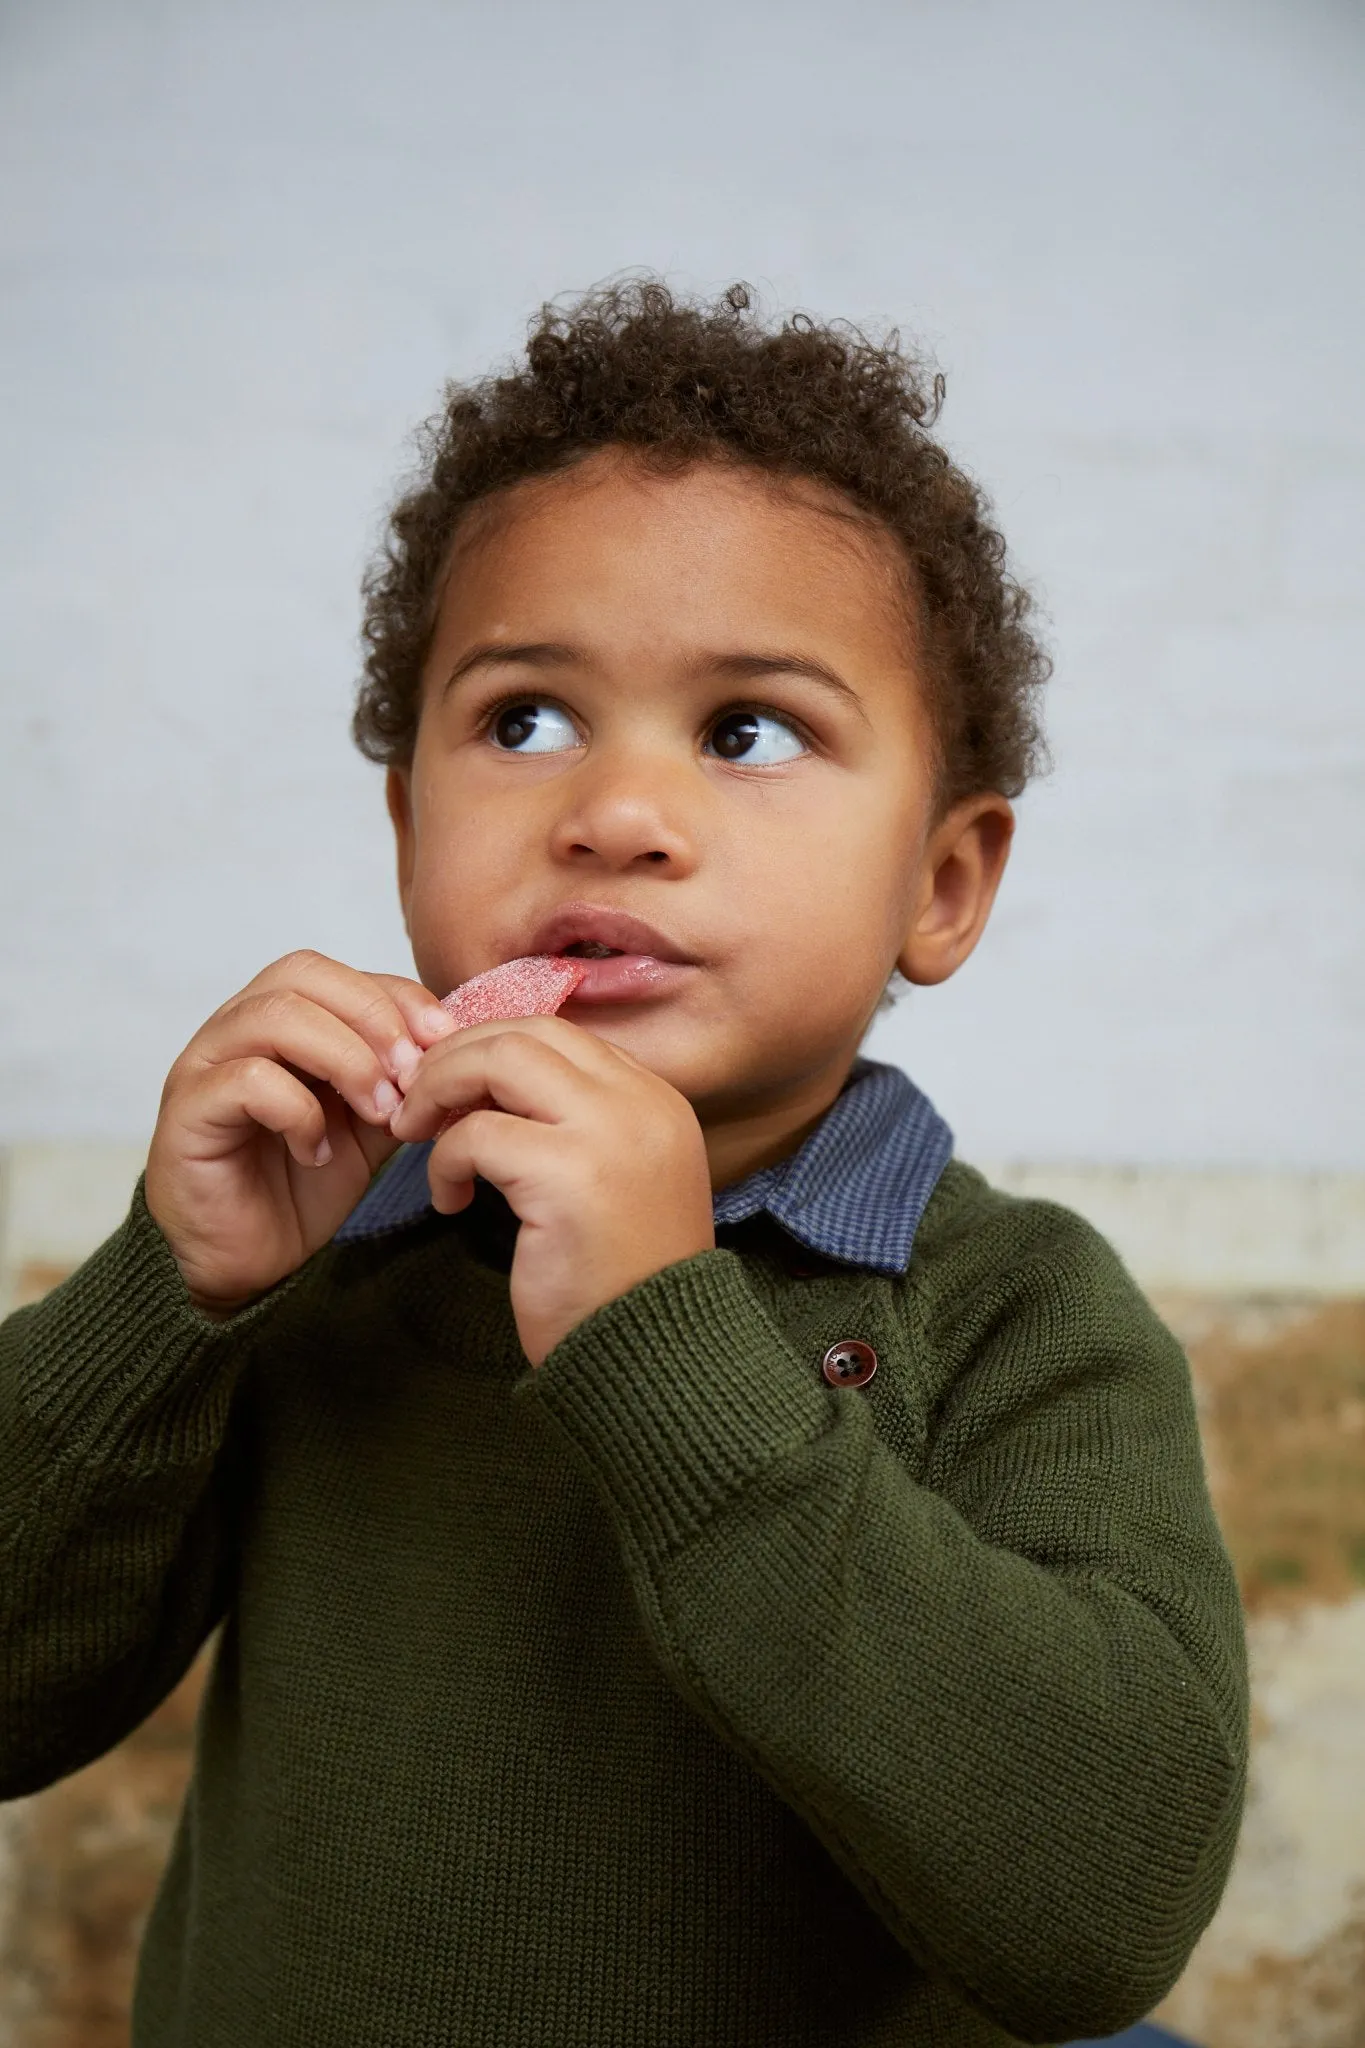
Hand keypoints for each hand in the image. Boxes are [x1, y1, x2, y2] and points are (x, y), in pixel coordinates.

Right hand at [144, 950, 456, 1317]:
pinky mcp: (187, 1112)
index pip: (337, 973)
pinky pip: (246, 1081)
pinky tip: (315, 1152)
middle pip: (301, 974)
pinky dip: (297, 1111)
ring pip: (274, 1017)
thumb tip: (451, 1046)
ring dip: (344, 1059)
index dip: (395, 996)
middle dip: (373, 1016)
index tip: (444, 1037)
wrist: (250, 1264)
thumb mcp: (370, 1123)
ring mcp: (204, 1065)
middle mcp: (235, 1029)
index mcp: (280, 1020)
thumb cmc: (301, 1186)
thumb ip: (401, 1079)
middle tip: (412, 1073)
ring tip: (377, 1110)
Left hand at [389, 1015, 714, 1366]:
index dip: (491, 1047)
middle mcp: (641, 1104)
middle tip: (416, 1102)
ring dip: (441, 1090)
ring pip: (500, 1059)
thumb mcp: (612, 1180)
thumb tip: (485, 1080)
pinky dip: (445, 1160)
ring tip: (417, 1133)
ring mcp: (610, 1134)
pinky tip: (451, 1200)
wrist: (655, 1359)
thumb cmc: (620, 1281)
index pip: (560, 1033)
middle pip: (526, 1032)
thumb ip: (572, 1125)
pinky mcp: (568, 1177)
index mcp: (655, 1100)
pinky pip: (476, 1135)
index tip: (452, 1086)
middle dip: (455, 1057)